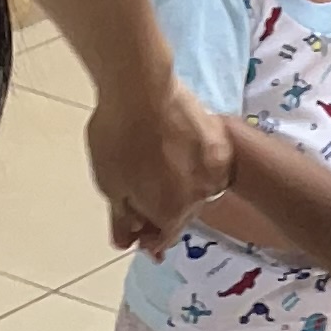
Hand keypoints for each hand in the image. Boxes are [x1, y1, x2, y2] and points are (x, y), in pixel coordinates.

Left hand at [90, 79, 233, 252]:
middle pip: (182, 212)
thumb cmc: (117, 138)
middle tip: (144, 194)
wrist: (141, 88)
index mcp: (171, 213)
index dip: (149, 236)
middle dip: (163, 209)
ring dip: (181, 184)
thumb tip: (125, 243)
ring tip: (159, 165)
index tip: (138, 229)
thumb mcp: (109, 185)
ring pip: (197, 187)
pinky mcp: (220, 141)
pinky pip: (208, 162)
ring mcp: (214, 168)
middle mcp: (200, 197)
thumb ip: (122, 218)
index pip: (164, 237)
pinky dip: (194, 161)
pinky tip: (177, 148)